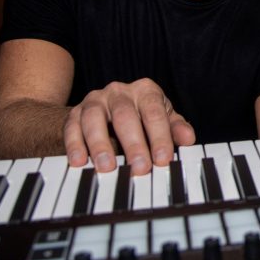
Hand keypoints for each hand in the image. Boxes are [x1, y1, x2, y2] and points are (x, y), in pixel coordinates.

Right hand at [64, 78, 195, 173]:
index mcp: (145, 91)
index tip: (163, 159)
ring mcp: (95, 100)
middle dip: (134, 144)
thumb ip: (175, 128)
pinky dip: (75, 144)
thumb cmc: (141, 116)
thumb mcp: (163, 119)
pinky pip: (72, 126)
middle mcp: (120, 91)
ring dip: (100, 144)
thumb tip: (188, 138)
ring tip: (107, 167)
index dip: (160, 136)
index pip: (154, 112)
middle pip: (125, 115)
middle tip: (140, 168)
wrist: (107, 110)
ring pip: (94, 118)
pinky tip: (79, 161)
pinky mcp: (75, 113)